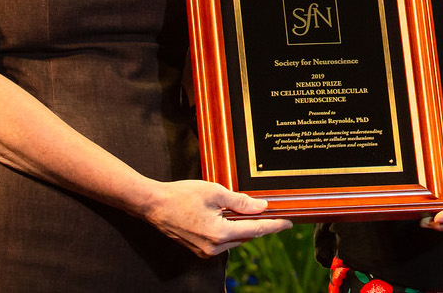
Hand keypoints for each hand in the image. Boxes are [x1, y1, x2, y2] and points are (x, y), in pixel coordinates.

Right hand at [140, 179, 291, 256]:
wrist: (153, 205)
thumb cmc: (181, 195)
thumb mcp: (215, 192)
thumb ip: (240, 201)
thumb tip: (261, 206)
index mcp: (220, 233)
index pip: (256, 230)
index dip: (274, 225)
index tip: (289, 223)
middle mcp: (214, 247)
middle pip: (246, 236)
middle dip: (259, 224)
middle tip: (270, 210)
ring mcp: (205, 251)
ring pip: (235, 239)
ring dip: (243, 227)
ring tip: (249, 210)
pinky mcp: (199, 249)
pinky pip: (222, 241)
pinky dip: (230, 230)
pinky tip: (229, 217)